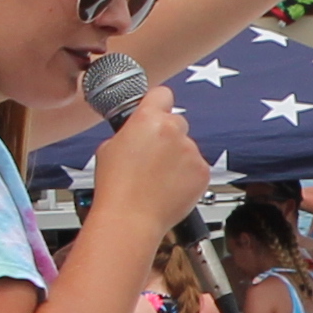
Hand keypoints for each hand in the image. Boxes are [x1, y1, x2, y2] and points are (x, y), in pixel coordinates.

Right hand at [83, 81, 208, 245]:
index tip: (156, 109)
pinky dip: (186, 175)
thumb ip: (130, 132)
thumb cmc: (115, 187)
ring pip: (187, 147)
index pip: (162, 94)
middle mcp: (173, 131)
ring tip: (157, 178)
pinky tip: (168, 187)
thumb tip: (138, 132)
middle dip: (167, 134)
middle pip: (177, 122)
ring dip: (177, 157)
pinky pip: (196, 167)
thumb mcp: (109, 147)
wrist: (131, 218)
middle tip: (152, 155)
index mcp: (148, 119)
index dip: (157, 103)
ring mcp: (191, 152)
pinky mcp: (203, 172)